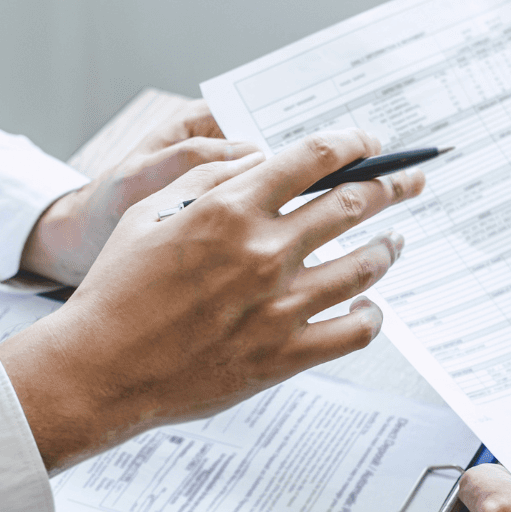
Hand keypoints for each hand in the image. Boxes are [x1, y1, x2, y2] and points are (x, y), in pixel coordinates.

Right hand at [0, 129, 423, 469]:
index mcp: (232, 210)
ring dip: (388, 247)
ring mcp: (280, 307)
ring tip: (395, 243)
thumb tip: (255, 162)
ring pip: (365, 266)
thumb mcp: (146, 215)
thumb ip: (205, 181)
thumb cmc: (116, 291)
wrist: (101, 370)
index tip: (372, 142)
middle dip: (391, 185)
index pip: (315, 158)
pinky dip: (371, 316)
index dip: (354, 142)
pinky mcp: (285, 356)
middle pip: (354, 204)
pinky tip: (369, 309)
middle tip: (409, 182)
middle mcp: (265, 252)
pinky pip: (354, 332)